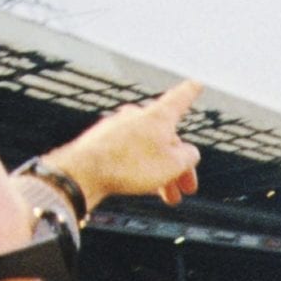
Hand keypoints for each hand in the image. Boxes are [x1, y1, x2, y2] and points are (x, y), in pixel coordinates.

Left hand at [49, 79, 203, 209]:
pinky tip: (141, 186)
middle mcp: (137, 115)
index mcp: (158, 116)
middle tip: (185, 189)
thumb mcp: (174, 165)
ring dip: (160, 172)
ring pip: (147, 149)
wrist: (84, 172)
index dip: (191, 93)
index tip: (196, 84)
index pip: (180, 99)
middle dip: (179, 166)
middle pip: (166, 138)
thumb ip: (189, 157)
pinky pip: (128, 153)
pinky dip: (138, 168)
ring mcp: (117, 126)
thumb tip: (188, 154)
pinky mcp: (102, 140)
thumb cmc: (130, 165)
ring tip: (166, 196)